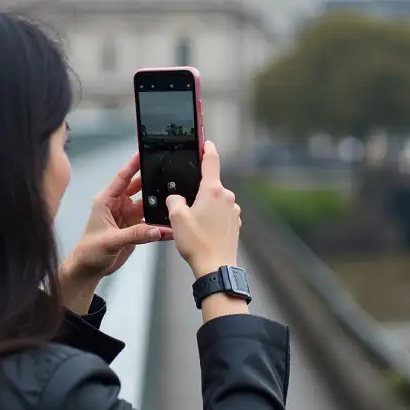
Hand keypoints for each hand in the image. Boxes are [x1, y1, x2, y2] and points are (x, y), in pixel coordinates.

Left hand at [59, 152, 171, 313]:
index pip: (123, 178)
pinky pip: (151, 222)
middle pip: (139, 187)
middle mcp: (119, 205)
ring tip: (176, 199)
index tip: (145, 152)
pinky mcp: (136, 229)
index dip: (134, 164)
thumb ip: (135, 234)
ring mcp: (128, 216)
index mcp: (107, 200)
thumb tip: (157, 230)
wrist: (89, 270)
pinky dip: (161, 223)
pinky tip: (172, 223)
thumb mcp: (110, 240)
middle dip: (152, 180)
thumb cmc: (89, 251)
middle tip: (170, 172)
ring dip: (159, 204)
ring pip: (148, 205)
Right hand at [165, 141, 240, 278]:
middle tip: (186, 211)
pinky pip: (221, 215)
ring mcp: (233, 211)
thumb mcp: (176, 218)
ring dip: (204, 209)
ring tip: (194, 227)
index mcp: (213, 191)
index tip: (206, 142)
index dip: (207, 149)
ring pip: (215, 202)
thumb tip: (176, 197)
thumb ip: (174, 200)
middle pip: (209, 186)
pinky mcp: (235, 224)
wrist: (216, 267)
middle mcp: (227, 198)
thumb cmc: (197, 243)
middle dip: (197, 194)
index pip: (211, 161)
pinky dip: (212, 220)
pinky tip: (203, 233)